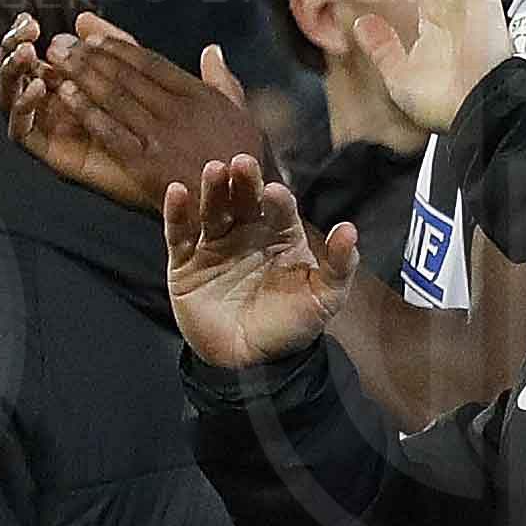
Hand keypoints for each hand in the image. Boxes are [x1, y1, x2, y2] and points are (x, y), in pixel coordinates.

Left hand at [1, 8, 262, 214]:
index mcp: (200, 95)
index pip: (150, 62)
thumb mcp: (243, 115)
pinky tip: (65, 94)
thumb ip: (223, 81)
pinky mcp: (146, 163)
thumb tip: (211, 51)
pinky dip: (85, 110)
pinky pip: (109, 130)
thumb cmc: (245, 163)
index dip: (116, 47)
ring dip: (79, 74)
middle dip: (88, 55)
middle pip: (125, 74)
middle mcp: (179, 110)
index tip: (92, 36)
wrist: (244, 208)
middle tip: (59, 42)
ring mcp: (161, 136)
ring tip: (55, 60)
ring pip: (113, 96)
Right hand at [163, 152, 358, 368]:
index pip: (279, 210)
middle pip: (243, 200)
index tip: (275, 193)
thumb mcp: (324, 298)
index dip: (277, 200)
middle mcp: (247, 233)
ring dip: (213, 189)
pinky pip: (179, 234)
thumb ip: (338, 266)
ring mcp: (215, 245)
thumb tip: (350, 230)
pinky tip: (177, 192)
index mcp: (280, 236)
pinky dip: (176, 213)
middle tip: (242, 163)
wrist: (251, 362)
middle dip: (244, 181)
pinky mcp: (185, 262)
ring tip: (214, 170)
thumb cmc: (291, 325)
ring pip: (212, 209)